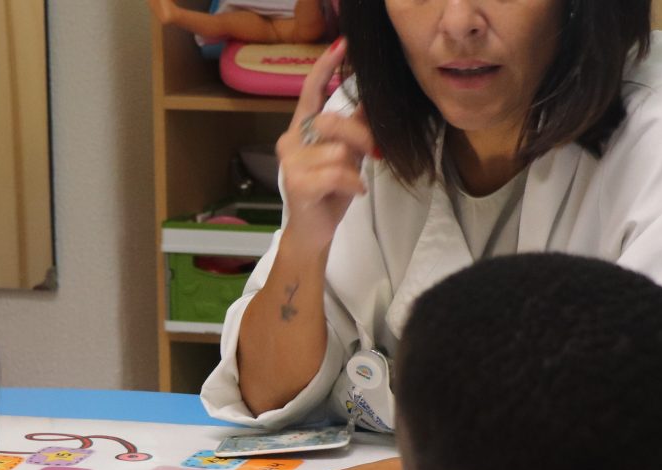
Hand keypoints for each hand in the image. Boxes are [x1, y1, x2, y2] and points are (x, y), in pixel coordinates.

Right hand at [276, 38, 372, 253]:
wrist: (313, 232)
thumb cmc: (329, 192)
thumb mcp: (346, 156)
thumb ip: (354, 127)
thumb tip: (369, 100)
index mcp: (301, 130)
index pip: (310, 91)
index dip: (325, 67)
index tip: (341, 45)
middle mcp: (290, 140)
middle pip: (332, 121)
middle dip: (359, 138)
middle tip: (371, 155)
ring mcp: (290, 162)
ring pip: (339, 151)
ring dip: (354, 168)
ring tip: (351, 182)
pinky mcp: (297, 183)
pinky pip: (338, 173)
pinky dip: (353, 184)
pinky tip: (352, 192)